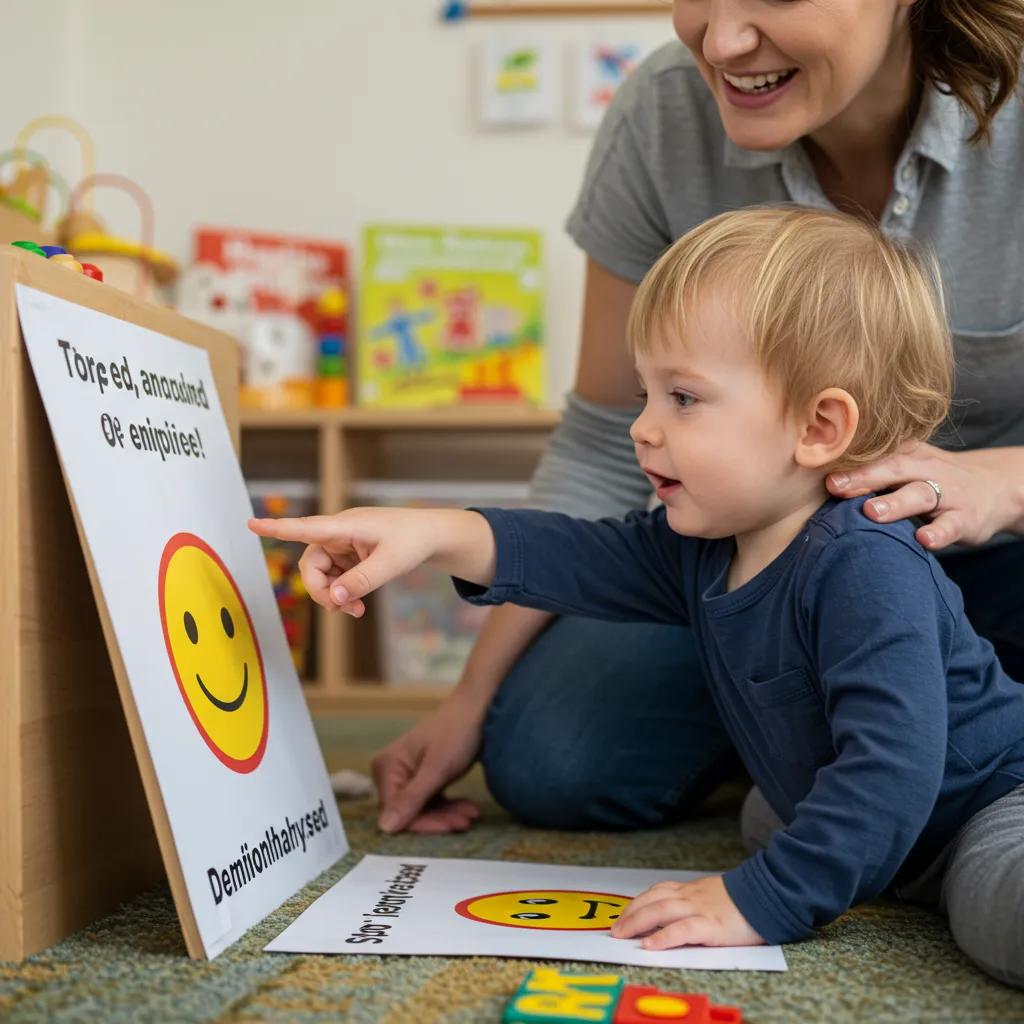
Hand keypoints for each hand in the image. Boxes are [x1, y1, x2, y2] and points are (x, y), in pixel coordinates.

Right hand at [248, 507, 467, 616]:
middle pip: (311, 564)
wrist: (431, 535)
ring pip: (321, 574)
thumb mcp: (391, 564)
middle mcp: (338, 532)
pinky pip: (334, 577)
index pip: (305, 528)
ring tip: (355, 611)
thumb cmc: (412, 541)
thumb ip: (362, 581)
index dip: (278, 528)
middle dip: (321, 591)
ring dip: (333, 595)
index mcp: (345, 526)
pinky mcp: (349, 555)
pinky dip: (342, 593)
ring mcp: (343, 544)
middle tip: (342, 610)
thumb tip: (334, 598)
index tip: (252, 524)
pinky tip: (357, 605)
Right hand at [372, 695, 485, 833]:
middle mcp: (392, 771)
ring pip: (425, 808)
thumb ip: (411, 798)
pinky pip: (434, 800)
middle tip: (466, 822)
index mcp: (387, 766)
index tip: (449, 827)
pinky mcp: (425, 776)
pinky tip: (468, 809)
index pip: (397, 810)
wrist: (479, 707)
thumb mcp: (436, 768)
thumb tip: (383, 828)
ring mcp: (409, 774)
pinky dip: (451, 806)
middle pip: (411, 811)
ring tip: (471, 815)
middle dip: (440, 818)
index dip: (422, 822)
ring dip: (449, 814)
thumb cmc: (457, 731)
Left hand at [610, 876, 763, 948]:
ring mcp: (700, 909)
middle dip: (631, 914)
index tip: (624, 913)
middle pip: (653, 900)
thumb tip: (677, 913)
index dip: (638, 902)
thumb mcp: (714, 895)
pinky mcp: (711, 925)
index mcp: (692, 890)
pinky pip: (682, 930)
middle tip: (615, 930)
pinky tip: (649, 945)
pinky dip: (663, 937)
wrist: (770, 893)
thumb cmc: (745, 900)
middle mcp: (691, 896)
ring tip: (623, 936)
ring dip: (637, 923)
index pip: (657, 892)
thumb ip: (696, 901)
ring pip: (661, 911)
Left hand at [826, 441, 1021, 551]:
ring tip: (871, 512)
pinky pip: (951, 525)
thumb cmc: (931, 480)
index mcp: (906, 454)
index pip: (874, 453)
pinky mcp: (966, 518)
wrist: (995, 489)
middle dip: (862, 477)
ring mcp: (947, 493)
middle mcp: (925, 469)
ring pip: (920, 495)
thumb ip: (868, 472)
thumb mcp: (905, 468)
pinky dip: (939, 533)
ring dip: (895, 503)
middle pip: (892, 468)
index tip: (815, 462)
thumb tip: (811, 480)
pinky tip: (924, 540)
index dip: (846, 457)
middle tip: (833, 486)